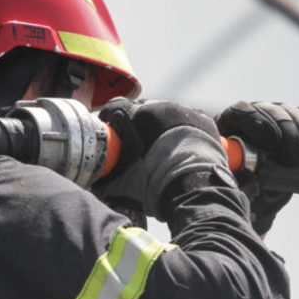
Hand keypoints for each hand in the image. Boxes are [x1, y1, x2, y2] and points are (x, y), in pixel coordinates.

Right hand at [94, 99, 230, 220]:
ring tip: (162, 144)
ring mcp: (185, 111)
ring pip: (167, 111)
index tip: (109, 126)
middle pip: (143, 108)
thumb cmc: (157, 187)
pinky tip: (182, 144)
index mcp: (138, 116)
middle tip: (136, 141)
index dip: (110, 117)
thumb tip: (94, 183)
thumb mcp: (124, 185)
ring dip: (161, 124)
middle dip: (137, 121)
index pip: (116, 106)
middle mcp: (162, 106)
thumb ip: (106, 180)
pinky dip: (184, 128)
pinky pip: (190, 118)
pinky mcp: (204, 120)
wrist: (196, 192)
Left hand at [214, 101, 298, 234]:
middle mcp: (253, 112)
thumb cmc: (239, 185)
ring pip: (292, 112)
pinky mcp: (294, 116)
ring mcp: (274, 111)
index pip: (242, 111)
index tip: (272, 144)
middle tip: (294, 160)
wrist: (254, 185)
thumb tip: (253, 183)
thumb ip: (241, 185)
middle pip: (272, 111)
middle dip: (288, 135)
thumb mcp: (236, 185)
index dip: (258, 123)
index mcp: (229, 123)